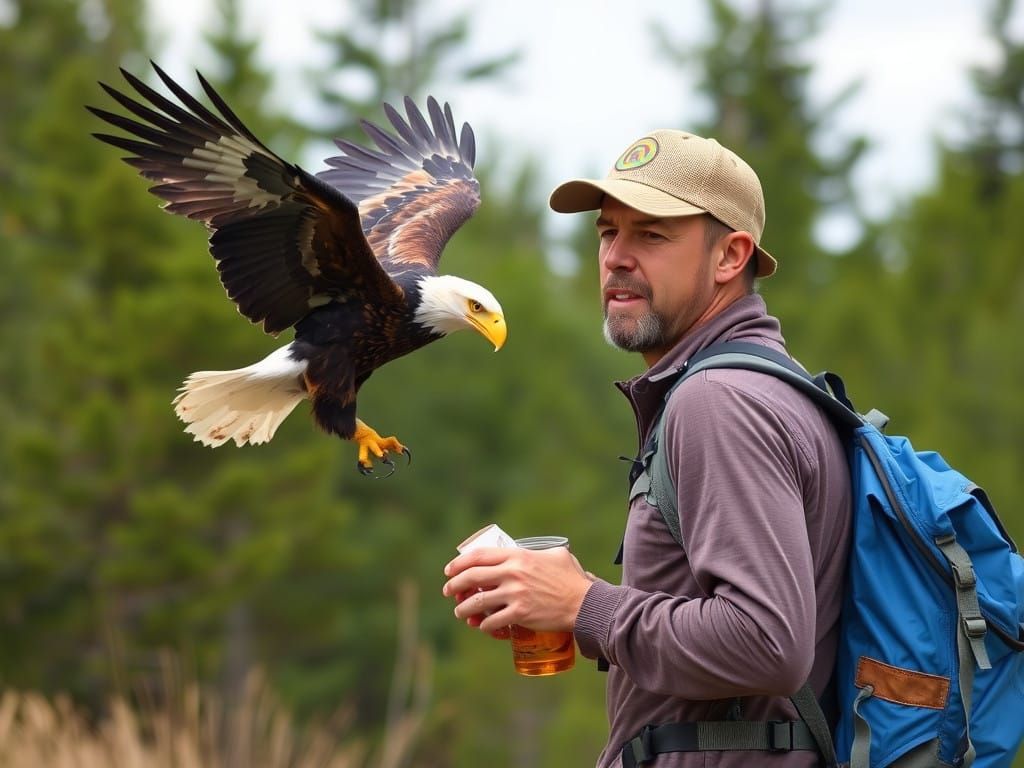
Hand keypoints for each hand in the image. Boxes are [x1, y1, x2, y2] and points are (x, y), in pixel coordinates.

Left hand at [442, 546, 592, 635]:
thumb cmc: (572, 579)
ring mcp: (515, 594)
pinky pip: (491, 620)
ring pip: (477, 601)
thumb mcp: (557, 556)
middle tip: (448, 591)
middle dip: (454, 585)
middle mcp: (512, 573)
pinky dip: (483, 625)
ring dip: (463, 608)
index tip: (450, 570)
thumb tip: (532, 554)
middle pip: (472, 577)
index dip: (460, 562)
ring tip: (460, 612)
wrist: (584, 603)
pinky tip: (482, 625)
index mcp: (518, 556)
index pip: (479, 556)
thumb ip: (539, 553)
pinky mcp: (520, 614)